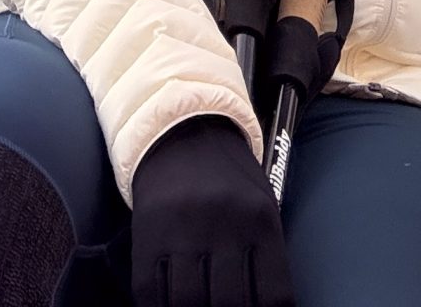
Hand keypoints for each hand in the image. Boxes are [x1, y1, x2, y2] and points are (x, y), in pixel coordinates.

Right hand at [129, 115, 293, 306]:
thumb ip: (264, 258)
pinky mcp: (147, 233)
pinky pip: (150, 292)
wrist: (181, 131)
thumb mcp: (261, 205)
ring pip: (187, 303)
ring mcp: (181, 228)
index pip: (273, 296)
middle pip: (229, 305)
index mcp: (259, 218)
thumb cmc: (228, 179)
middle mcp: (222, 223)